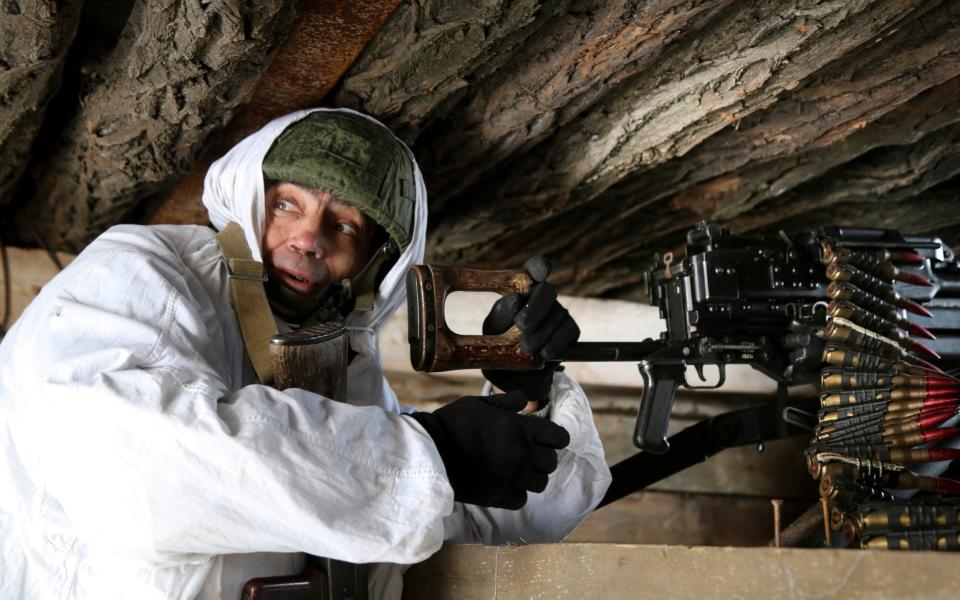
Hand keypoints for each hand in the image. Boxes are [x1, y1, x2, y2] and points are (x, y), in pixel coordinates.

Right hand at [406, 391, 569, 508]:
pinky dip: (516, 494)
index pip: (559, 437)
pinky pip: (521, 500)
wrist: (429, 452)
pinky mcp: (499, 496)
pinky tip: (505, 485)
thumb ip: (506, 402)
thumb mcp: (478, 404)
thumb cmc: (453, 423)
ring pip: (540, 483)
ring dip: (532, 477)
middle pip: (552, 462)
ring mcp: (511, 477)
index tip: (546, 439)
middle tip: (529, 455)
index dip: (555, 438)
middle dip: (543, 457)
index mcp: (520, 428)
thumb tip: (524, 399)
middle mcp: (521, 453)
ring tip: (519, 471)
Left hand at [482, 256, 579, 404]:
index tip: (542, 271)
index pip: (533, 270)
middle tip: (522, 326)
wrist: (515, 376)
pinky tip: (545, 353)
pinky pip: (569, 331)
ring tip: (527, 348)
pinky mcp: (570, 329)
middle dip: (536, 308)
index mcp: (521, 290)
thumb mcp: (492, 331)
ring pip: (557, 314)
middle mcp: (541, 297)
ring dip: (542, 332)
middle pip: (547, 291)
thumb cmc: (499, 346)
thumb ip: (501, 315)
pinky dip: (556, 342)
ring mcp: (558, 312)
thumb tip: (516, 299)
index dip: (539, 267)